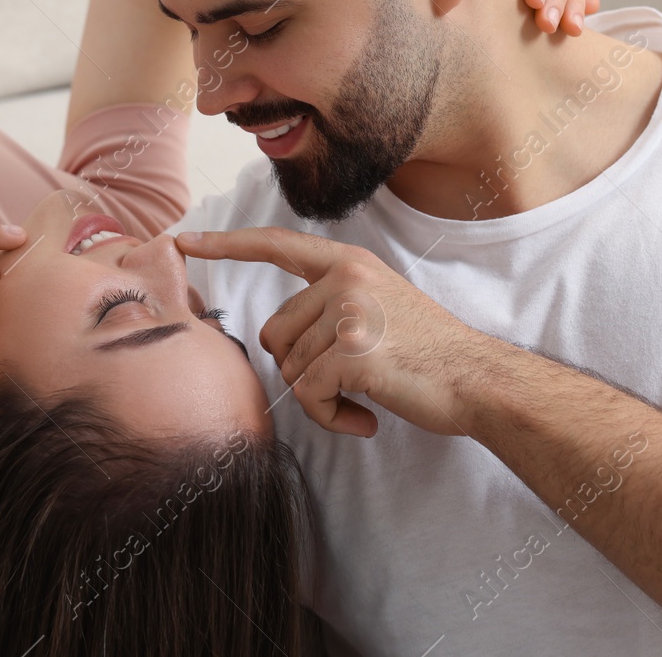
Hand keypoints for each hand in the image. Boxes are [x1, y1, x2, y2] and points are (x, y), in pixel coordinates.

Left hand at [177, 226, 497, 438]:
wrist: (477, 379)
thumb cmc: (428, 354)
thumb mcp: (379, 305)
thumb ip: (332, 305)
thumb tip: (280, 340)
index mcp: (348, 263)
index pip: (275, 245)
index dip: (226, 245)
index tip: (185, 242)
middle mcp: (344, 279)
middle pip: (275, 334)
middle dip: (301, 370)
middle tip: (347, 384)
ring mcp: (348, 312)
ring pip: (292, 370)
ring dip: (322, 399)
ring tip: (364, 399)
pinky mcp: (352, 351)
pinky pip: (310, 396)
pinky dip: (332, 418)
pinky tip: (365, 419)